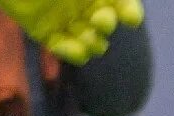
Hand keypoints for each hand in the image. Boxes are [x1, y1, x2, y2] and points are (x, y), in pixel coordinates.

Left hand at [0, 0, 143, 64]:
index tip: (129, 17)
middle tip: (99, 20)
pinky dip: (71, 53)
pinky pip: (65, 51)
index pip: (121, 5)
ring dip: (93, 44)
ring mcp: (63, 20)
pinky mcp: (44, 33)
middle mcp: (80, 5)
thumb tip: (124, 10)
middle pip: (106, 26)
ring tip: (86, 36)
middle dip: (106, 25)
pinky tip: (68, 45)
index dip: (129, 12)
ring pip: (91, 44)